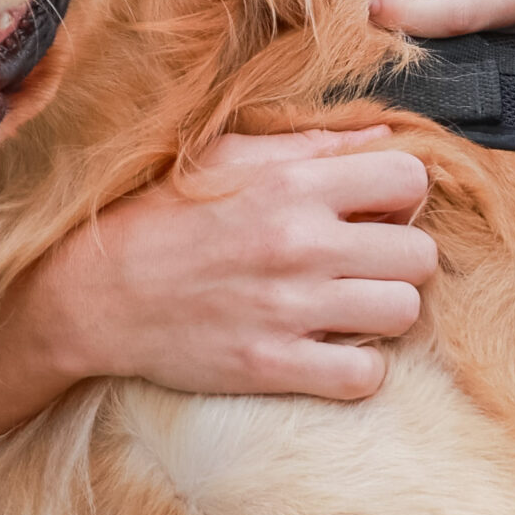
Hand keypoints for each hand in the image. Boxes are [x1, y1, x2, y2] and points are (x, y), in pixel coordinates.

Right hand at [30, 126, 436, 400]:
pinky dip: (357, 368)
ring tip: (348, 304)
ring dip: (383, 311)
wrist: (94, 293)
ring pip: (403, 311)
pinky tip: (328, 348)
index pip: (408, 179)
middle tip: (362, 261)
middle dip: (399, 256)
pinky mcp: (273, 366)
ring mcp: (288, 309)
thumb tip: (382, 138)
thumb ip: (309, 147)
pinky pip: (365, 376)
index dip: (400, 195)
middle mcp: (299, 243)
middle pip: (420, 253)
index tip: (373, 209)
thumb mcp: (226, 157)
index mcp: (291, 184)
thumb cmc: (160, 216)